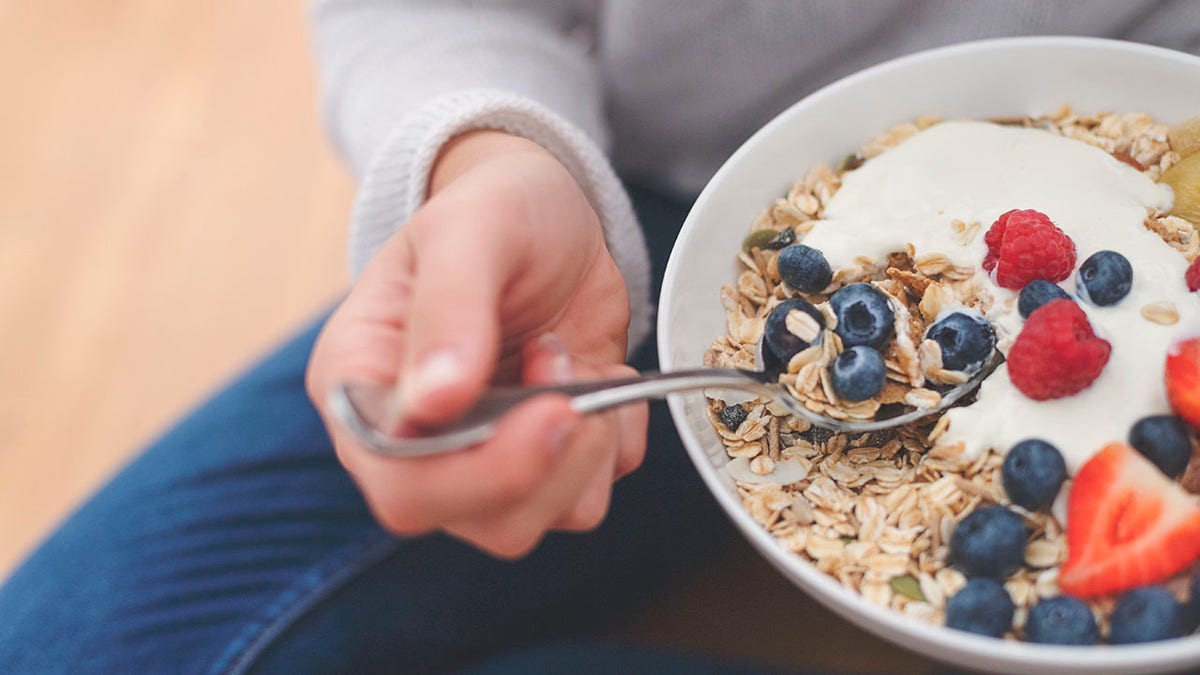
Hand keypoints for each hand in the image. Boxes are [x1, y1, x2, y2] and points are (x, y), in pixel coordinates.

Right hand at [306, 131, 647, 557]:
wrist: (551, 212)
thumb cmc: (494, 208)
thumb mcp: (470, 231)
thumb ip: (449, 308)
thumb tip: (435, 401)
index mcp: (362, 385)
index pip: (399, 482)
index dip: (479, 473)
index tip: (550, 413)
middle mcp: (414, 439)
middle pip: (475, 518)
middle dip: (547, 460)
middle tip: (569, 370)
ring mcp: (479, 456)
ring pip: (533, 520)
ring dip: (583, 449)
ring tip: (572, 360)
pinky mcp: (542, 457)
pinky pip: (588, 496)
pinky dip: (614, 443)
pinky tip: (599, 375)